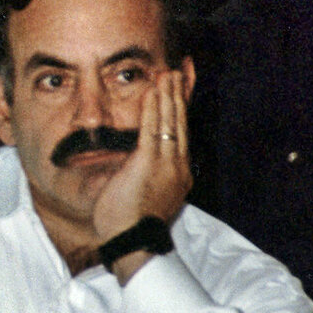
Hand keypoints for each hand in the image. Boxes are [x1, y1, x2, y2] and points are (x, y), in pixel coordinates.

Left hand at [91, 71, 191, 271]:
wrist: (133, 241)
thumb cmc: (131, 224)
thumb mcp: (144, 195)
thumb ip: (144, 175)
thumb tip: (133, 164)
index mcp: (178, 173)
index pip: (180, 134)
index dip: (180, 110)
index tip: (181, 91)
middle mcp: (178, 165)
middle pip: (180, 122)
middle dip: (179, 94)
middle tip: (180, 71)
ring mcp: (166, 163)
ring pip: (170, 121)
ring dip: (168, 94)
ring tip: (168, 73)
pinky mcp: (150, 162)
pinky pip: (152, 127)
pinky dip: (154, 106)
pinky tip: (154, 90)